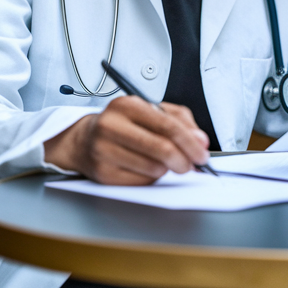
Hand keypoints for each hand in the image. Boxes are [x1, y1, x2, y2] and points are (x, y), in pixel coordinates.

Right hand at [43, 96, 210, 184]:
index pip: (167, 125)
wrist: (84, 140)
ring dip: (166, 169)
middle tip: (191, 165)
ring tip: (161, 162)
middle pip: (161, 149)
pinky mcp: (102, 173)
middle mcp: (112, 125)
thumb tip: (200, 141)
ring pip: (153, 168)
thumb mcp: (149, 111)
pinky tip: (144, 168)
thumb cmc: (123, 125)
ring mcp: (104, 150)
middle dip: (184, 161)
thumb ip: (180, 120)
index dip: (190, 142)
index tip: (202, 153)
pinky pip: (141, 182)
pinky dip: (151, 178)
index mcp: (126, 105)